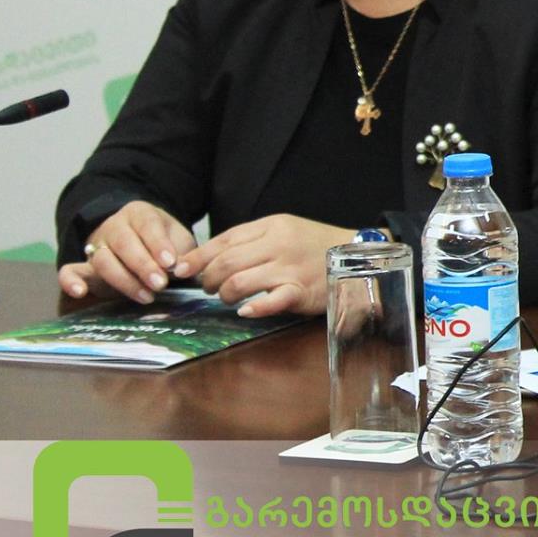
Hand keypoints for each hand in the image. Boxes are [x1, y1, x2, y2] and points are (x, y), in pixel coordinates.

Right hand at [58, 201, 195, 304]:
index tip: (170, 263)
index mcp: (140, 213)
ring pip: (103, 260)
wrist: (140, 242)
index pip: (148, 225)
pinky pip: (69, 270)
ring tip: (147, 297)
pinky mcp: (83, 266)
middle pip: (125, 243)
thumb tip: (182, 270)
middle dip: (143, 266)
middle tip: (160, 284)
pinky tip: (79, 292)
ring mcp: (97, 246)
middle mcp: (115, 226)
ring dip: (124, 280)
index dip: (158, 244)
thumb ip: (182, 252)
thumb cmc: (164, 242)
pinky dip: (70, 281)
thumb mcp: (178, 240)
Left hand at [176, 214, 355, 316]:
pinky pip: (270, 301)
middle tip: (208, 288)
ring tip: (227, 298)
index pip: (224, 240)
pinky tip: (245, 311)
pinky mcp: (301, 291)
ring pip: (239, 282)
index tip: (180, 270)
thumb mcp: (283, 230)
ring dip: (225, 294)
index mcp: (272, 225)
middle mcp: (278, 244)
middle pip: (226, 263)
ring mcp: (290, 268)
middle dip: (208, 279)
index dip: (197, 258)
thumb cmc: (313, 244)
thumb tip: (206, 258)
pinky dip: (252, 308)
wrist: (357, 253)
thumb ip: (249, 240)